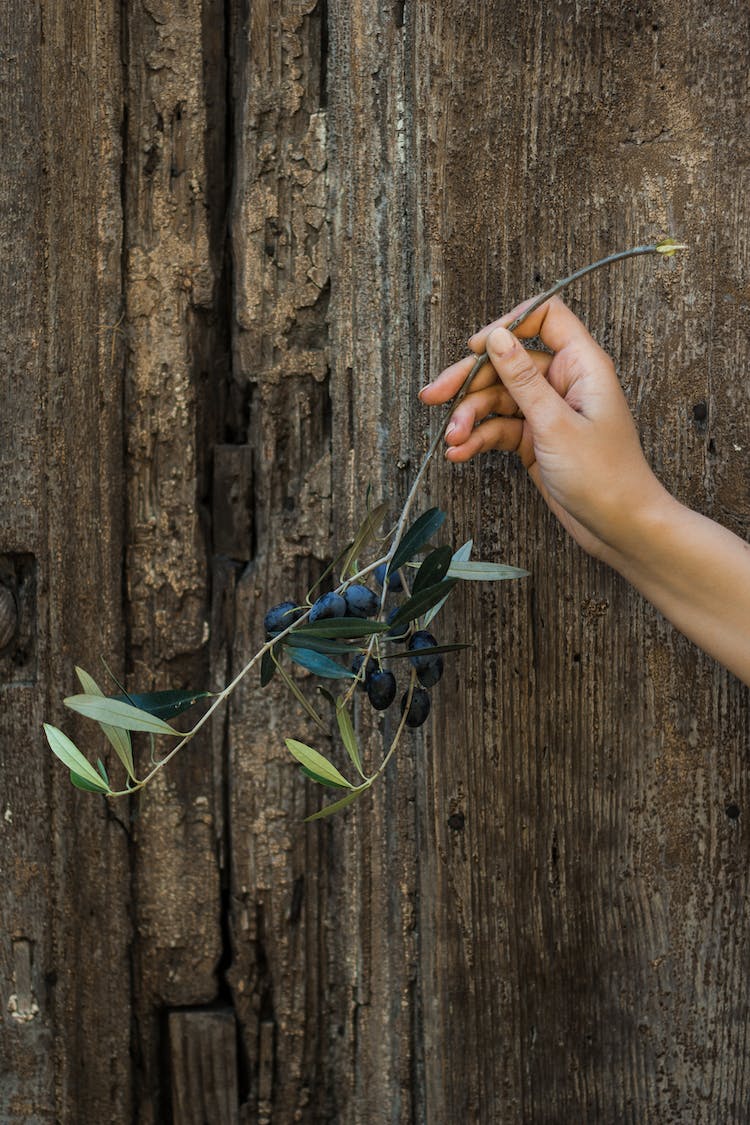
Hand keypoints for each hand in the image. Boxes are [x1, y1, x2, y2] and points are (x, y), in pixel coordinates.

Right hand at [419, 297, 667, 562]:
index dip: (508, 325)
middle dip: (469, 380)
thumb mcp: (556, 424)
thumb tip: (497, 338)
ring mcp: (547, 412)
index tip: (476, 346)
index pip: (545, 318)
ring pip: (497, 399)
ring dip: (469, 417)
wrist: (620, 527)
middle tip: (434, 396)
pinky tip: (460, 453)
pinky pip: (500, 429)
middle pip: (508, 362)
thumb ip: (522, 379)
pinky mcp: (536, 439)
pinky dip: (479, 439)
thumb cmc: (605, 476)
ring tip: (452, 439)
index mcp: (581, 365)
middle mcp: (563, 382)